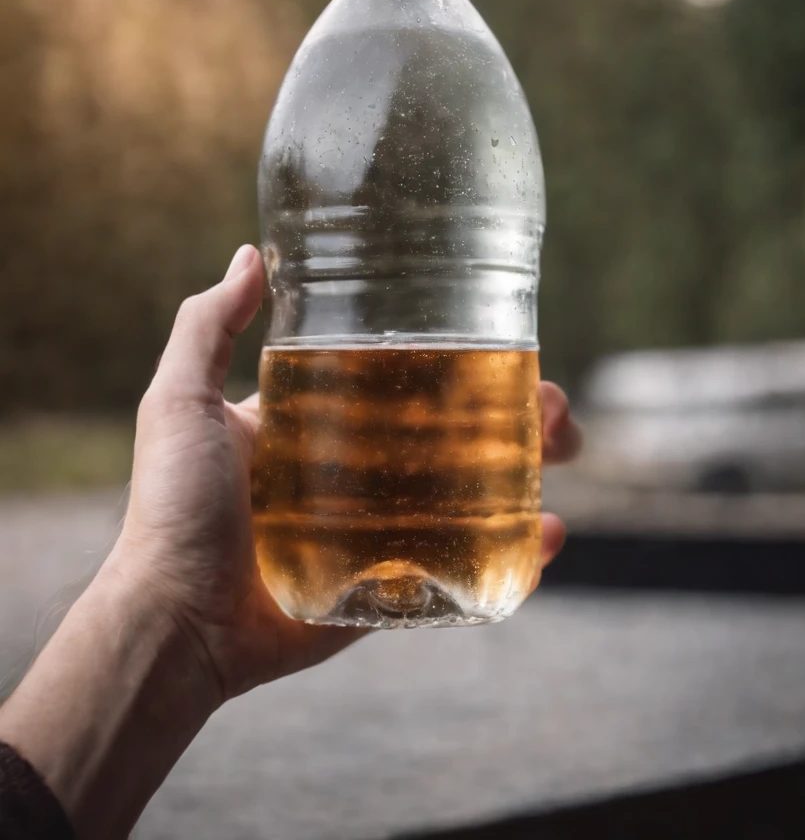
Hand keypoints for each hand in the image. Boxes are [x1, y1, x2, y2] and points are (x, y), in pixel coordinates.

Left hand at [113, 244, 579, 705]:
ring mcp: (381, 532)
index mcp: (320, 424)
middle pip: (457, 432)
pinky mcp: (393, 588)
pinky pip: (468, 566)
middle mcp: (358, 472)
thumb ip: (206, 328)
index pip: (404, 381)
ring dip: (530, 468)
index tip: (502, 340)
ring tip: (562, 448)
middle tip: (553, 402)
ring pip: (476, 492)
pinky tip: (551, 531)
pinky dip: (520, 551)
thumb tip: (251, 254)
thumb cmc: (171, 510)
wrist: (174, 622)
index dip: (457, 361)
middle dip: (517, 413)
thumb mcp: (179, 402)